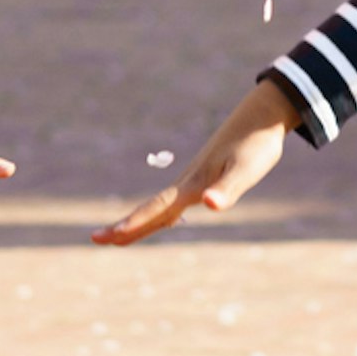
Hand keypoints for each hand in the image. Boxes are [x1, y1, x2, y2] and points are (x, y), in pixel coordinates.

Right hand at [97, 81, 297, 246]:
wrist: (260, 116)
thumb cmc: (256, 144)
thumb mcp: (248, 169)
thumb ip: (228, 188)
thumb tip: (209, 205)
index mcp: (194, 184)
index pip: (158, 208)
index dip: (136, 223)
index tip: (112, 237)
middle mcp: (188, 182)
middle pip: (150, 209)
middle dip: (125, 226)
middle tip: (95, 239)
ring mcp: (193, 179)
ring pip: (159, 207)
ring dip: (139, 222)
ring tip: (117, 236)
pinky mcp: (202, 177)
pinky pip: (174, 202)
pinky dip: (160, 215)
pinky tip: (161, 220)